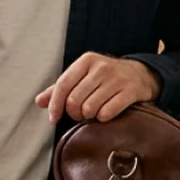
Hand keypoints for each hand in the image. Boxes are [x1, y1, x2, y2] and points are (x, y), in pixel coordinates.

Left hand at [35, 53, 161, 124]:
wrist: (141, 74)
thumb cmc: (105, 78)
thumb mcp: (82, 77)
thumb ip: (59, 88)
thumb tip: (39, 101)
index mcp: (86, 61)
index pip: (62, 85)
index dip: (55, 105)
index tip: (53, 119)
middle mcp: (101, 67)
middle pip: (74, 100)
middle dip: (74, 113)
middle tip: (79, 114)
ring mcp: (117, 78)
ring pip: (90, 108)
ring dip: (89, 116)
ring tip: (93, 112)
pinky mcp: (131, 91)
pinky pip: (108, 112)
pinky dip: (103, 118)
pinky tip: (105, 114)